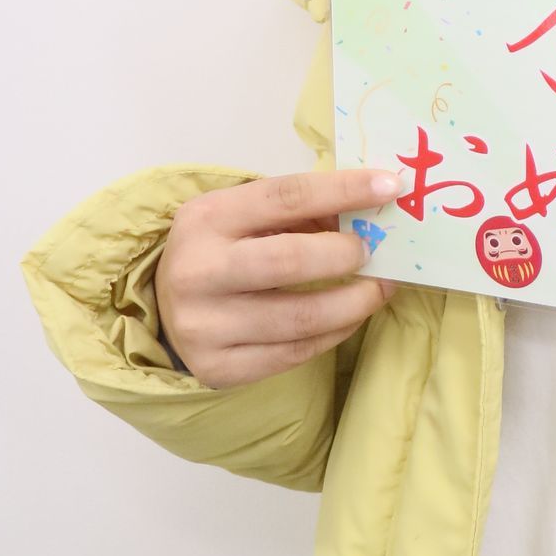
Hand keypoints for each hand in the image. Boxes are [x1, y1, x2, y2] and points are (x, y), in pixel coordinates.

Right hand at [154, 168, 401, 389]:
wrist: (165, 308)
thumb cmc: (223, 249)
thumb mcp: (246, 215)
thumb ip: (303, 210)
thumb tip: (372, 212)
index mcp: (207, 218)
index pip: (285, 196)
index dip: (343, 190)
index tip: (391, 186)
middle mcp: (198, 271)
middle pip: (289, 261)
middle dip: (346, 254)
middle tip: (376, 252)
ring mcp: (205, 326)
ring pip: (300, 318)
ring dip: (354, 302)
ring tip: (379, 288)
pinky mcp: (219, 368)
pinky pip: (294, 353)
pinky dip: (335, 334)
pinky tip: (350, 318)